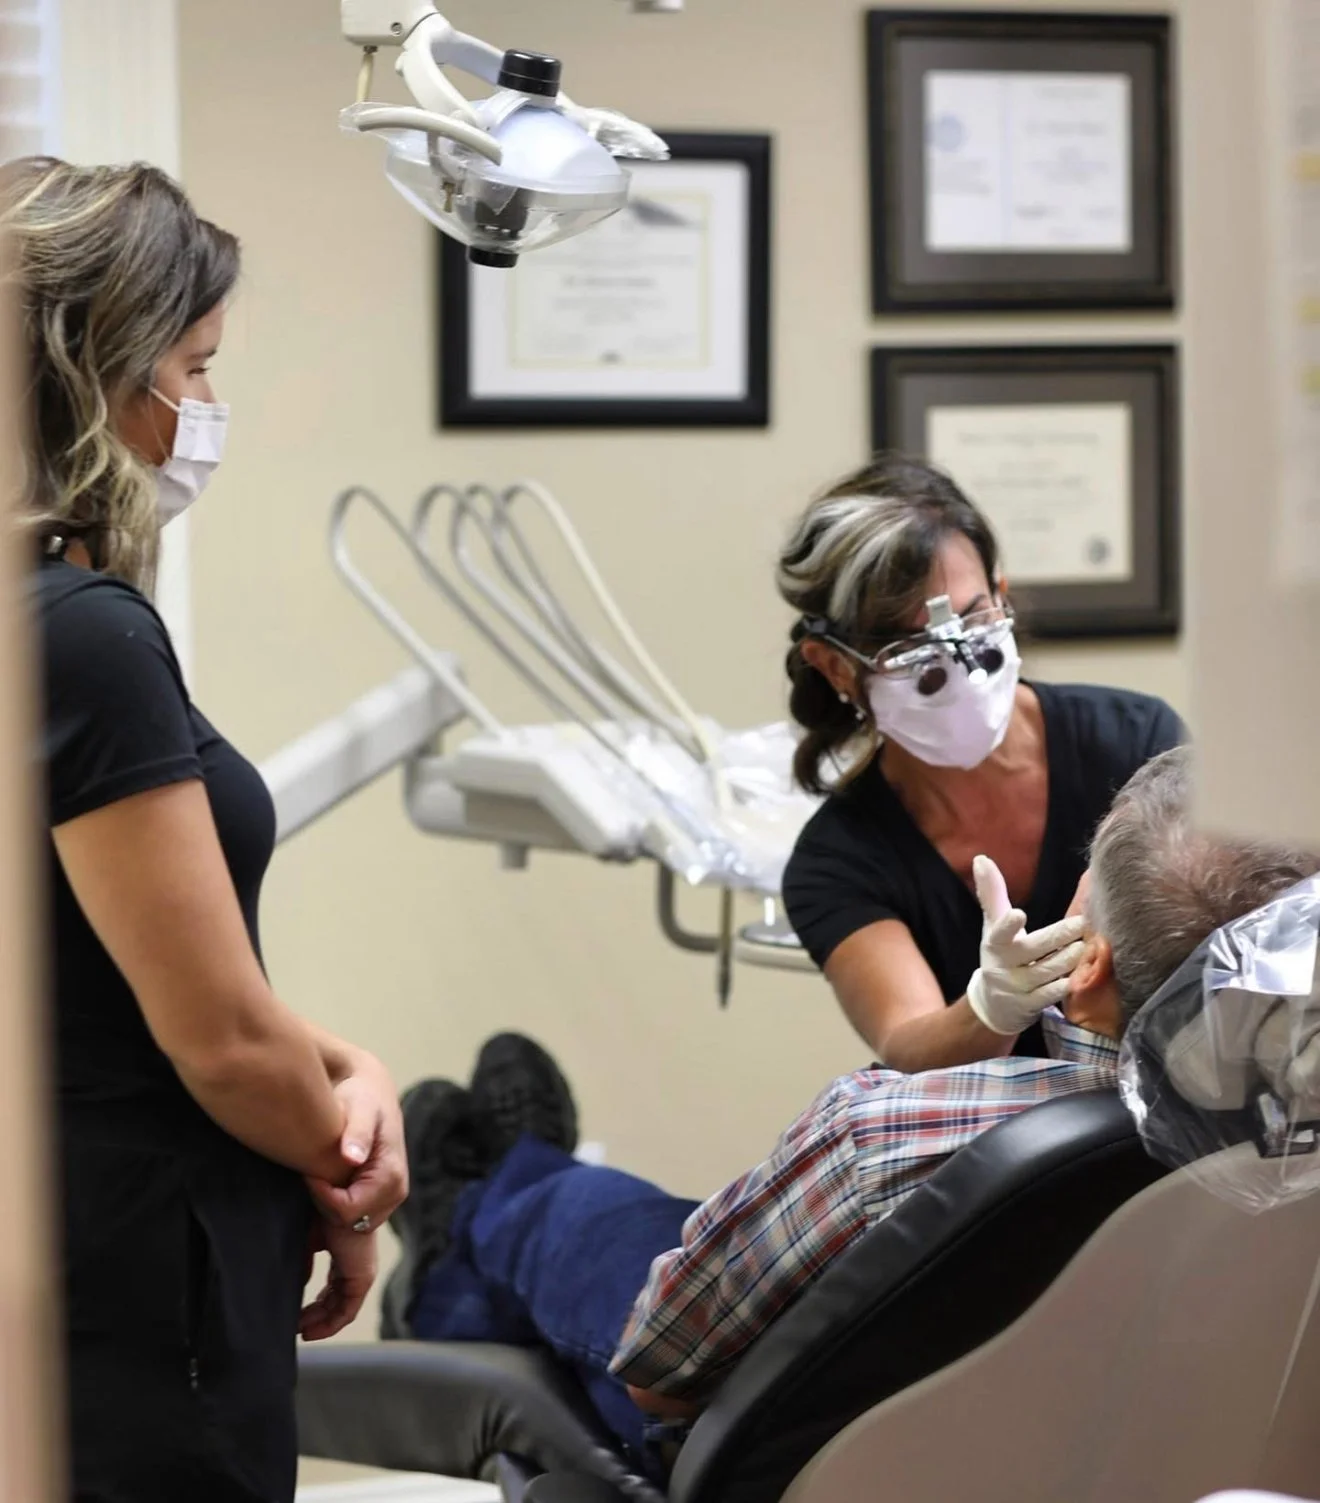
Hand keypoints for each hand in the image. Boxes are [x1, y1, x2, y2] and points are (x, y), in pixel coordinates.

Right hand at [300, 1217, 377, 1341]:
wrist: (340, 1197)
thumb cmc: (323, 1212)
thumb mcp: (309, 1239)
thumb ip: (304, 1261)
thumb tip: (300, 1282)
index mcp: (344, 1255)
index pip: (332, 1288)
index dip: (316, 1306)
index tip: (297, 1317)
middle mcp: (354, 1265)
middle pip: (336, 1300)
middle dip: (316, 1317)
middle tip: (296, 1327)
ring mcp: (360, 1272)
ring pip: (341, 1308)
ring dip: (322, 1323)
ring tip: (301, 1332)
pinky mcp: (361, 1277)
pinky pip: (348, 1310)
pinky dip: (330, 1324)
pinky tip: (312, 1331)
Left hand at [307, 1057, 407, 1232]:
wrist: (369, 1092)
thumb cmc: (361, 1097)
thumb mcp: (359, 1107)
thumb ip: (357, 1132)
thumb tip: (352, 1158)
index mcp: (391, 1177)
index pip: (347, 1212)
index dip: (322, 1196)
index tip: (309, 1172)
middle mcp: (393, 1195)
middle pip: (346, 1227)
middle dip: (322, 1208)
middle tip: (311, 1175)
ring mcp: (384, 1201)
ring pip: (345, 1230)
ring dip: (324, 1214)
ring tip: (314, 1180)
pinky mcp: (373, 1202)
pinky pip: (346, 1227)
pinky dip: (328, 1220)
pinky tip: (316, 1196)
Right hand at [966, 855, 1086, 1036]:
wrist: (994, 1004)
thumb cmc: (1000, 954)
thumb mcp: (991, 925)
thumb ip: (992, 893)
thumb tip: (981, 858)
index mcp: (995, 943)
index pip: (999, 932)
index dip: (1007, 925)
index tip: (1018, 914)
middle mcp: (1004, 966)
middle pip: (1032, 950)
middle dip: (1056, 938)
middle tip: (1081, 924)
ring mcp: (1017, 988)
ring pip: (1046, 973)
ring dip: (1067, 960)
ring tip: (1087, 947)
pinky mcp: (1030, 1006)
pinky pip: (1049, 996)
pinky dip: (1063, 986)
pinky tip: (1078, 977)